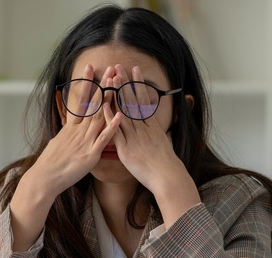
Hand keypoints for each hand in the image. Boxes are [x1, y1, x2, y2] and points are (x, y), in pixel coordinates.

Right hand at [26, 64, 121, 197]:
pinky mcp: (90, 154)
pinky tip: (120, 115)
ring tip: (117, 83)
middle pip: (93, 104)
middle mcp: (78, 131)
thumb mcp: (58, 142)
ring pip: (99, 116)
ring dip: (109, 99)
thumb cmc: (50, 164)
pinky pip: (103, 139)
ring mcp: (85, 141)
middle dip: (102, 85)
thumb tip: (69, 127)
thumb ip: (67, 133)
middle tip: (110, 68)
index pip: (80, 100)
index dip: (86, 83)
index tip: (90, 67)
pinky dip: (112, 127)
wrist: (45, 178)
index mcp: (71, 127)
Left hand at [108, 65, 199, 224]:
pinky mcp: (126, 148)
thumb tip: (160, 129)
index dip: (138, 84)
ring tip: (111, 78)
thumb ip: (159, 134)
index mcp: (152, 126)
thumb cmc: (166, 164)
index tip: (134, 71)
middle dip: (125, 83)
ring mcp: (134, 137)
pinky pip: (116, 130)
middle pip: (133, 101)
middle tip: (119, 66)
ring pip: (124, 111)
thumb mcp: (165, 143)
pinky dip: (110, 117)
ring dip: (117, 94)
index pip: (143, 100)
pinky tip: (104, 105)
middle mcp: (143, 128)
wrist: (167, 177)